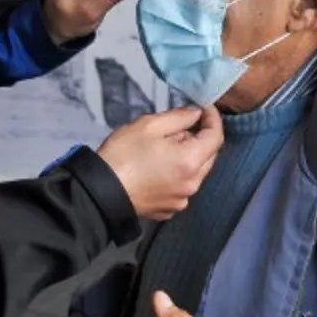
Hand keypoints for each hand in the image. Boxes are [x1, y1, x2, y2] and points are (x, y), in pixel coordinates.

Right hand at [96, 106, 221, 219]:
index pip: (216, 137)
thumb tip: (196, 114)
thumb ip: (179, 117)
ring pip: (195, 172)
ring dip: (188, 157)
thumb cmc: (123, 155)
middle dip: (200, 138)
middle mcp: (192, 184)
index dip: (212, 118)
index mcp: (190, 161)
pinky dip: (177, 174)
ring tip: (163, 148)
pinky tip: (157, 168)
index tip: (203, 107)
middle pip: (208, 156)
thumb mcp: (149, 125)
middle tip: (178, 127)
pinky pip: (181, 187)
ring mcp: (181, 200)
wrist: (100, 191)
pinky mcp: (168, 210)